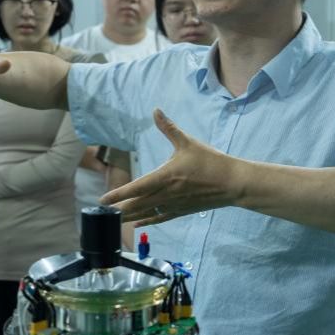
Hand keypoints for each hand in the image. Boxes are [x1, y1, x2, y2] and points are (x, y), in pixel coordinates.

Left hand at [100, 109, 240, 226]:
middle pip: (136, 205)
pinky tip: (137, 223)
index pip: (136, 188)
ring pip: (146, 213)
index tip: (103, 200)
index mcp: (165, 177)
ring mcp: (173, 205)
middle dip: (118, 210)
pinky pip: (160, 218)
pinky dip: (147, 220)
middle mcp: (166, 194)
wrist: (232, 183)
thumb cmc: (210, 162)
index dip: (117, 195)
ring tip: (114, 220)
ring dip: (129, 217)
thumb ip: (169, 128)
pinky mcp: (182, 210)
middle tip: (102, 214)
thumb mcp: (188, 142)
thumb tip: (156, 111)